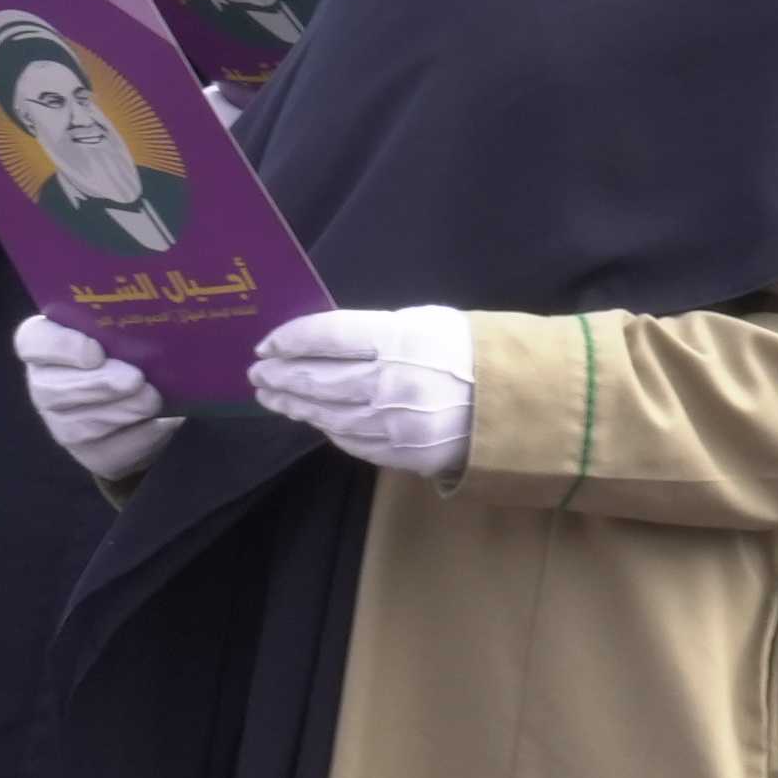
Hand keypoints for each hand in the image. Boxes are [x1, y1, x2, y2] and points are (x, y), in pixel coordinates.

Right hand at [12, 313, 179, 483]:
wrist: (140, 397)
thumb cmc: (123, 351)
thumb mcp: (120, 332)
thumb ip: (122, 329)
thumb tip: (145, 330)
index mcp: (44, 345)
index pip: (33, 342)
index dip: (61, 348)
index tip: (95, 352)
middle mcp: (44, 385)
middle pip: (55, 390)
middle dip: (99, 385)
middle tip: (136, 379)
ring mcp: (61, 424)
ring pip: (80, 426)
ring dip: (121, 412)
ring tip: (152, 401)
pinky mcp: (89, 453)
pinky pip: (107, 451)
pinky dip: (138, 436)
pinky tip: (161, 422)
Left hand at [247, 306, 477, 477]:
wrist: (519, 404)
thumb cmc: (470, 353)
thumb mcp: (426, 323)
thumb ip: (375, 332)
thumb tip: (324, 341)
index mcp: (398, 339)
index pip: (325, 336)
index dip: (289, 340)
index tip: (266, 344)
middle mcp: (390, 383)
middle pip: (317, 379)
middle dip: (280, 375)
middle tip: (258, 372)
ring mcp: (394, 424)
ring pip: (326, 415)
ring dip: (294, 405)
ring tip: (273, 396)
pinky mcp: (401, 454)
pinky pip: (351, 441)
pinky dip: (327, 428)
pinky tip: (313, 418)